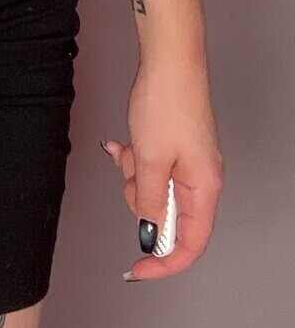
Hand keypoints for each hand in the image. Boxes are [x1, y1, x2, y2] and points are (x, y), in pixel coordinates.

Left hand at [102, 57, 223, 280]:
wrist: (170, 57)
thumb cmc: (167, 102)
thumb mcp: (150, 159)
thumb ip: (150, 202)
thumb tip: (151, 233)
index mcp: (204, 188)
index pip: (190, 244)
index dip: (164, 264)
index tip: (137, 270)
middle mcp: (201, 178)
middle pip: (168, 216)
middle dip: (140, 201)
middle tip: (130, 175)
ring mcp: (189, 161)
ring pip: (155, 190)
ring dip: (134, 175)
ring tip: (129, 148)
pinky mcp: (176, 146)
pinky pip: (152, 167)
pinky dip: (134, 159)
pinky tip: (121, 143)